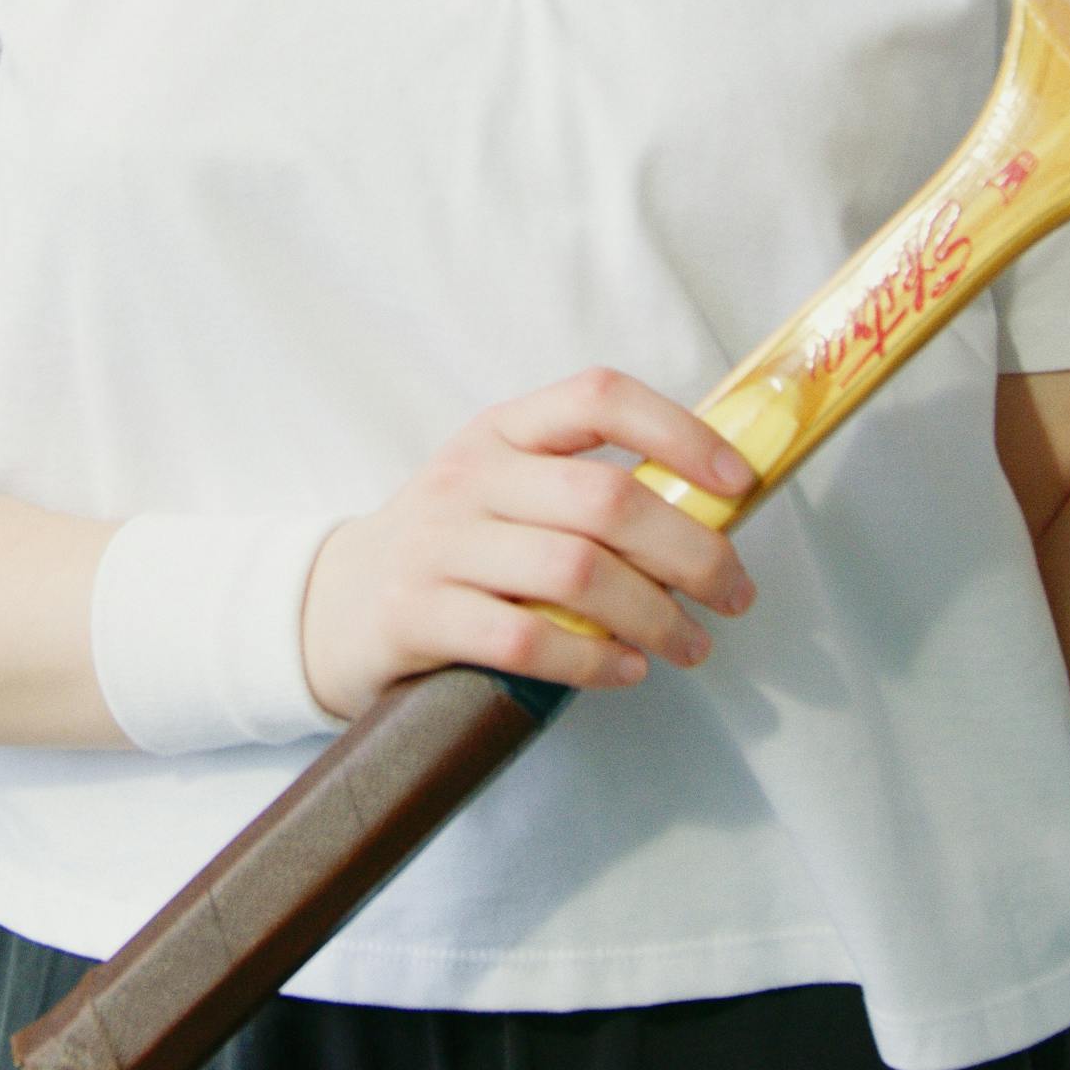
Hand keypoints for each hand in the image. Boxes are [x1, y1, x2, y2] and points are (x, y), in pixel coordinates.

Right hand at [299, 366, 759, 722]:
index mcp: (502, 432)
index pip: (599, 398)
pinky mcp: (417, 615)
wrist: (329, 606)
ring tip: (692, 646)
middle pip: (604, 501)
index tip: (740, 483)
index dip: (680, 432)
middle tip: (735, 595)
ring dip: (655, 617)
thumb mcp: (503, 491)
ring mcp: (437, 544)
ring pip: (575, 574)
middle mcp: (470, 476)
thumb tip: (710, 514)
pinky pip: (526, 639)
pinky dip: (592, 661)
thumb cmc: (452, 549)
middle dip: (692, 552)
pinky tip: (626, 671)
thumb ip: (584, 491)